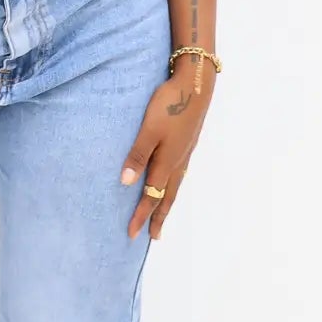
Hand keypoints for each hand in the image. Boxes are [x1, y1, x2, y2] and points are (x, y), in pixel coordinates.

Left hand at [119, 64, 214, 239]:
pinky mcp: (187, 144)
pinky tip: (170, 183)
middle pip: (167, 197)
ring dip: (167, 203)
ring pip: (174, 186)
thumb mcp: (148, 129)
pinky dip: (172, 187)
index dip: (141, 215)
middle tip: (154, 236)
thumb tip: (125, 183)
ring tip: (162, 216)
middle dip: (158, 217)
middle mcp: (178, 162)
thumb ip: (137, 155)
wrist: (196, 85)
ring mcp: (185, 153)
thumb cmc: (169, 105)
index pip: (151, 196)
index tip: (132, 234)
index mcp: (167, 162)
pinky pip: (179, 174)